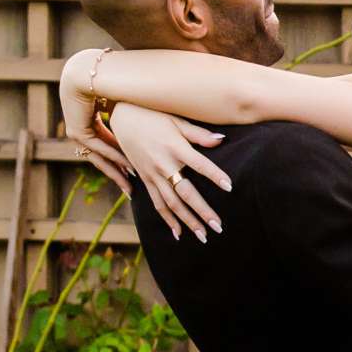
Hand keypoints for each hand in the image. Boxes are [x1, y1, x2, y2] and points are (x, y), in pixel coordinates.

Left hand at [60, 72, 131, 197]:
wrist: (89, 69)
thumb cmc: (109, 78)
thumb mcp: (121, 102)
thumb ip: (130, 114)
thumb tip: (152, 116)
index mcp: (89, 121)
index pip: (107, 146)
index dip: (121, 161)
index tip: (134, 174)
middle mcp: (82, 129)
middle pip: (102, 157)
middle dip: (118, 174)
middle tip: (132, 189)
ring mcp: (77, 131)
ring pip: (100, 157)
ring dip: (116, 172)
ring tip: (131, 186)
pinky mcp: (77, 132)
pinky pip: (99, 149)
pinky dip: (114, 157)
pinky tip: (128, 168)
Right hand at [105, 102, 231, 240]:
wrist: (121, 117)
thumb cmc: (153, 115)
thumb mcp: (176, 120)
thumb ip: (198, 134)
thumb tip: (221, 140)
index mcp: (175, 147)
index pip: (200, 164)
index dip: (215, 175)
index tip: (230, 187)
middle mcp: (164, 164)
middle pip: (186, 193)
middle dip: (202, 212)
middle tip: (218, 227)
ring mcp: (153, 174)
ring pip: (171, 203)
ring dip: (187, 221)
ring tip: (203, 236)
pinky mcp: (145, 179)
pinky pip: (157, 203)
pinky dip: (167, 219)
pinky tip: (178, 233)